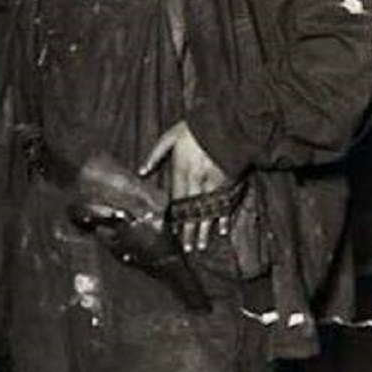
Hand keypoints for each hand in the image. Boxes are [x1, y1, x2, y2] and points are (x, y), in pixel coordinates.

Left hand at [139, 120, 230, 252]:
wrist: (226, 123)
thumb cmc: (195, 130)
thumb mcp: (170, 137)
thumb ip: (155, 155)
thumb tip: (142, 171)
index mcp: (181, 170)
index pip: (176, 200)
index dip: (174, 217)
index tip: (173, 232)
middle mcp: (197, 180)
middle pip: (191, 211)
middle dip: (189, 231)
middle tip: (187, 248)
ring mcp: (214, 182)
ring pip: (207, 211)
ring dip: (204, 230)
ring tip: (200, 246)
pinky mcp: (229, 182)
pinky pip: (225, 204)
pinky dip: (224, 217)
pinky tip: (222, 230)